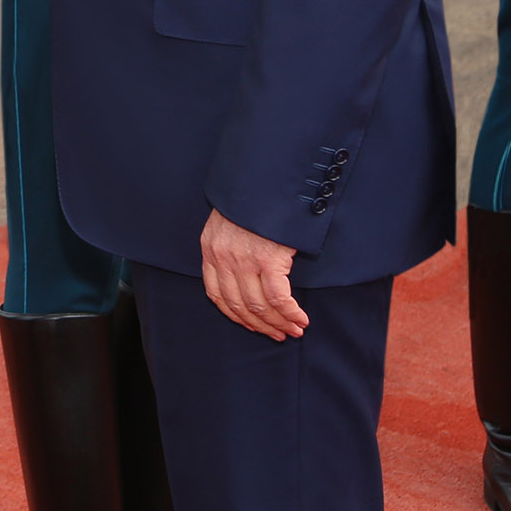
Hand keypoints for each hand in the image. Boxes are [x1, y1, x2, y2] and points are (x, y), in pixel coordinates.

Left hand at [199, 209, 307, 341]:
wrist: (265, 176)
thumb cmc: (253, 198)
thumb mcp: (229, 220)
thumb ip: (230, 245)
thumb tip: (245, 273)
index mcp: (210, 248)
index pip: (216, 295)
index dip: (237, 316)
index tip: (253, 325)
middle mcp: (222, 257)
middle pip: (239, 305)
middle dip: (261, 325)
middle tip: (279, 334)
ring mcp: (244, 259)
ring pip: (260, 306)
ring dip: (280, 323)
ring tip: (295, 329)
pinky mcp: (268, 258)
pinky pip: (279, 298)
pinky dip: (291, 313)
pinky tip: (301, 319)